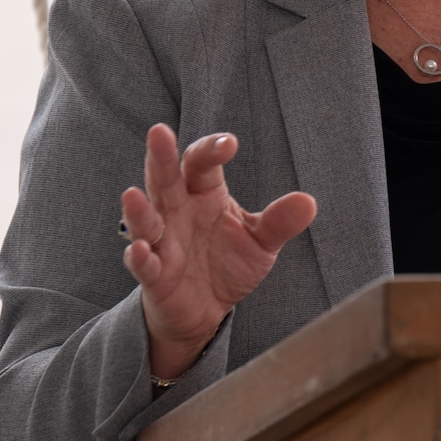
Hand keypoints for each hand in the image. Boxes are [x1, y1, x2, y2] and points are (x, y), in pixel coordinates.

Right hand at [120, 125, 316, 380]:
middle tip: (159, 132)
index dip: (212, 150)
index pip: (202, 164)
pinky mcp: (154, 275)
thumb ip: (280, 222)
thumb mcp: (261, 242)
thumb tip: (308, 202)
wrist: (206, 308)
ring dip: (139, 210)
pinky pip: (143, 264)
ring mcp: (162, 242)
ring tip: (132, 194)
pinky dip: (140, 257)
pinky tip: (140, 250)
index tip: (229, 145)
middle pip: (165, 180)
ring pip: (146, 220)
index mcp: (204, 194)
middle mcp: (177, 212)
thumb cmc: (229, 263)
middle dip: (161, 158)